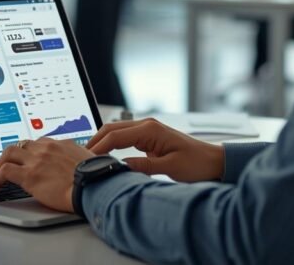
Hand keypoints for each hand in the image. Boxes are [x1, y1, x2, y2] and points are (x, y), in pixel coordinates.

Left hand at [0, 138, 94, 212]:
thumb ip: (81, 159)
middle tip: (8, 165)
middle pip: (22, 144)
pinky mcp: (29, 175)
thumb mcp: (91, 160)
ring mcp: (36, 160)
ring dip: (0, 164)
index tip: (28, 159)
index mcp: (62, 143)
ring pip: (8, 153)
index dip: (31, 151)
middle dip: (13, 154)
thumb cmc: (97, 177)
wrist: (94, 186)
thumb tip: (85, 163)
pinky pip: (4, 172)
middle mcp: (47, 148)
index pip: (40, 142)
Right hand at [88, 118, 224, 182]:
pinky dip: (111, 144)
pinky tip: (105, 155)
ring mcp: (147, 130)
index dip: (99, 147)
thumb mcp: (171, 168)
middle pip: (111, 129)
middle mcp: (147, 126)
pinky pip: (124, 138)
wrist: (213, 162)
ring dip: (102, 141)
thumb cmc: (197, 163)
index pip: (116, 136)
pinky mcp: (149, 138)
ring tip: (88, 156)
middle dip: (94, 141)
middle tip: (80, 156)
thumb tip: (122, 165)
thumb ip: (145, 166)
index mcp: (151, 129)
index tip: (87, 158)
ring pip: (116, 132)